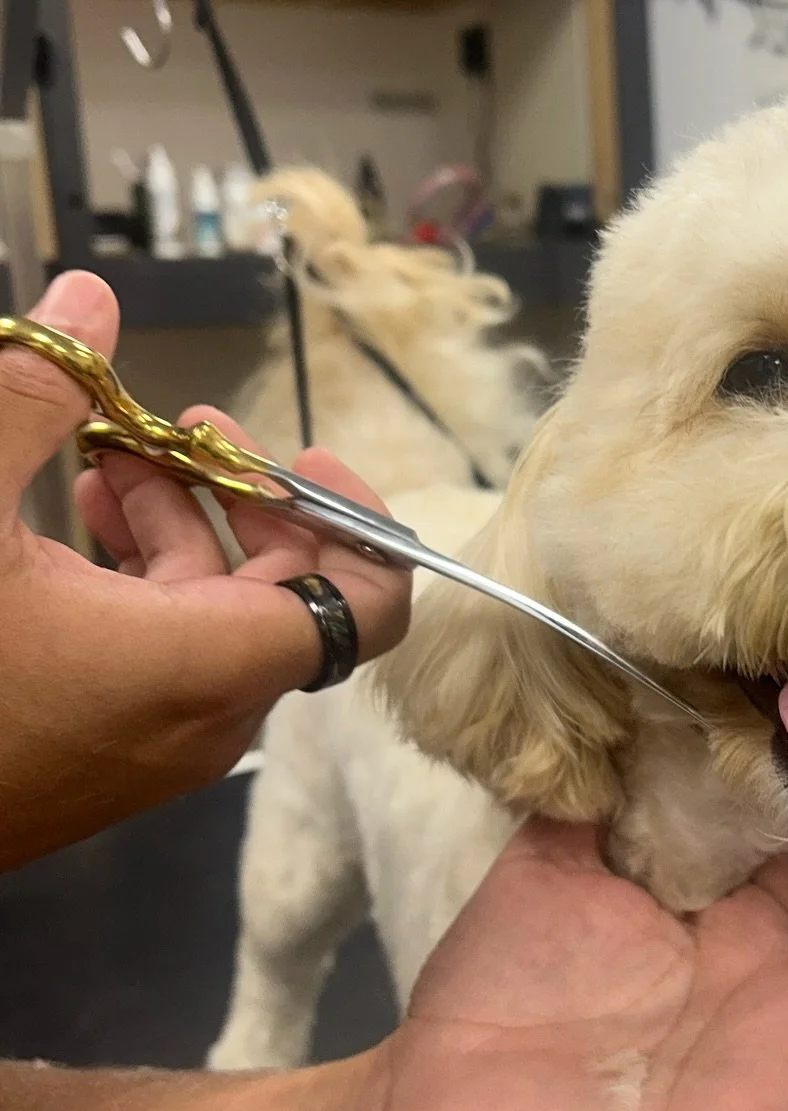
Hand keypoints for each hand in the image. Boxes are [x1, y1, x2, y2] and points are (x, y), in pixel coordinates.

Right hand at [0, 271, 410, 869]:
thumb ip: (31, 401)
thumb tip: (89, 298)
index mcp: (209, 663)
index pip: (366, 607)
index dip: (358, 523)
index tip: (304, 454)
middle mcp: (211, 711)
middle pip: (288, 592)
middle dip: (243, 494)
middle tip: (177, 424)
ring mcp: (166, 738)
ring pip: (218, 617)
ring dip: (181, 528)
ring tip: (107, 457)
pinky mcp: (118, 747)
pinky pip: (170, 652)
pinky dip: (145, 581)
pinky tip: (79, 522)